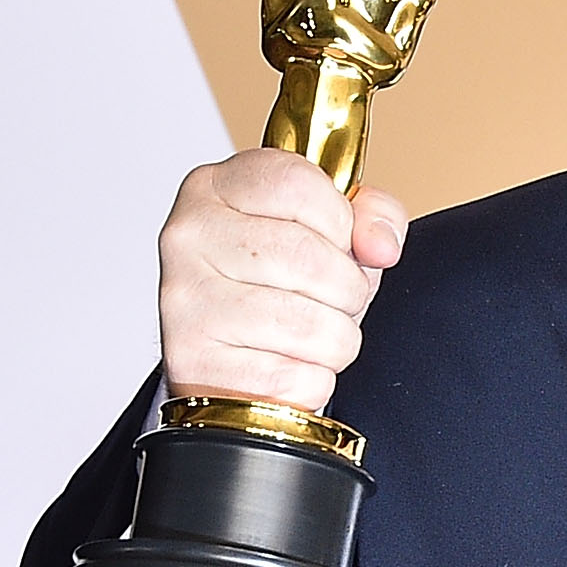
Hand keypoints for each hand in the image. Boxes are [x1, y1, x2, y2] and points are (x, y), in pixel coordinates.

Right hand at [157, 148, 409, 411]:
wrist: (225, 364)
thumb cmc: (280, 289)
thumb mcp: (329, 232)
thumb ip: (369, 214)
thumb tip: (381, 246)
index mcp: (214, 188)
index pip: (296, 185)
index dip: (340, 220)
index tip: (340, 240)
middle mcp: (188, 237)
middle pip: (307, 256)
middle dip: (348, 289)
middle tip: (337, 299)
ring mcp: (185, 299)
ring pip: (308, 324)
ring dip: (337, 340)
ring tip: (315, 336)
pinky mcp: (194, 361)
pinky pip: (293, 377)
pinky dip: (312, 381)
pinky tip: (288, 366)